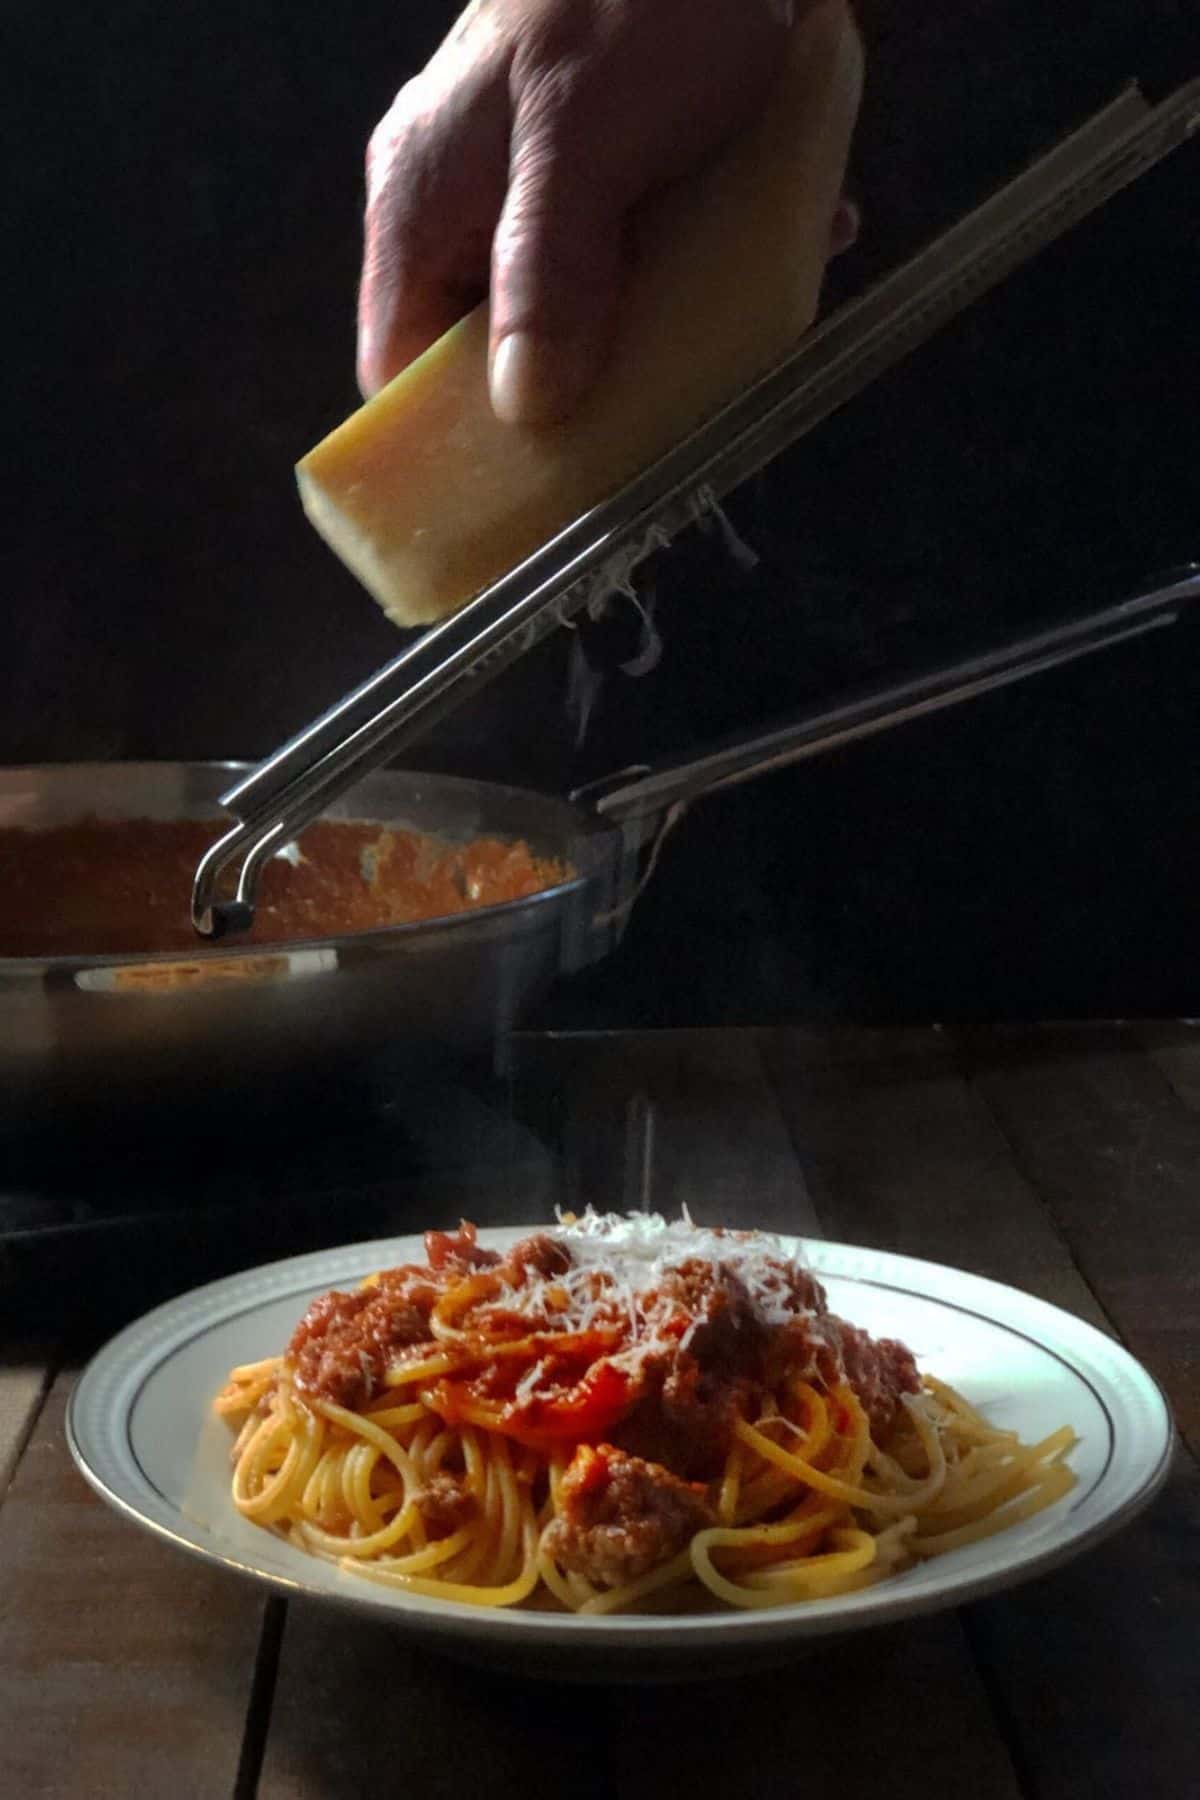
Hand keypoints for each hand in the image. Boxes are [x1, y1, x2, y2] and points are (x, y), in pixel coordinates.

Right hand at [358, 0, 856, 422]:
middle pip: (504, 352)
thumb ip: (548, 276)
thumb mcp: (582, 143)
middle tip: (658, 420)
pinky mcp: (636, 162)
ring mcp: (557, 185)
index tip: (524, 499)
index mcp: (426, 202)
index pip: (401, 366)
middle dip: (583, 391)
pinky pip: (665, 246)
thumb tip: (527, 410)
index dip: (450, 442)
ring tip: (743, 320)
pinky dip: (724, 259)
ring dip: (672, 326)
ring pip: (594, 307)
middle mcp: (477, 203)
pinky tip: (796, 234)